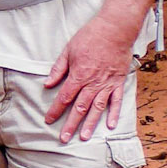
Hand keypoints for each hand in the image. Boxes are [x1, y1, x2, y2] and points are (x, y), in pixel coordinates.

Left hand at [43, 13, 134, 141]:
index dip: (56, 110)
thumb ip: (58, 69)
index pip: (64, 97)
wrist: (115, 29)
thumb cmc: (91, 36)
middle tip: (64, 138)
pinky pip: (116, 101)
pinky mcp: (118, 82)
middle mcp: (93, 83)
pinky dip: (114, 114)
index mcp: (79, 75)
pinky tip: (110, 125)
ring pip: (97, 108)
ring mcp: (107, 84)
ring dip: (90, 124)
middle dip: (71, 124)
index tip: (49, 120)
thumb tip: (48, 83)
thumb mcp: (69, 50)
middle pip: (79, 108)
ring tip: (84, 137)